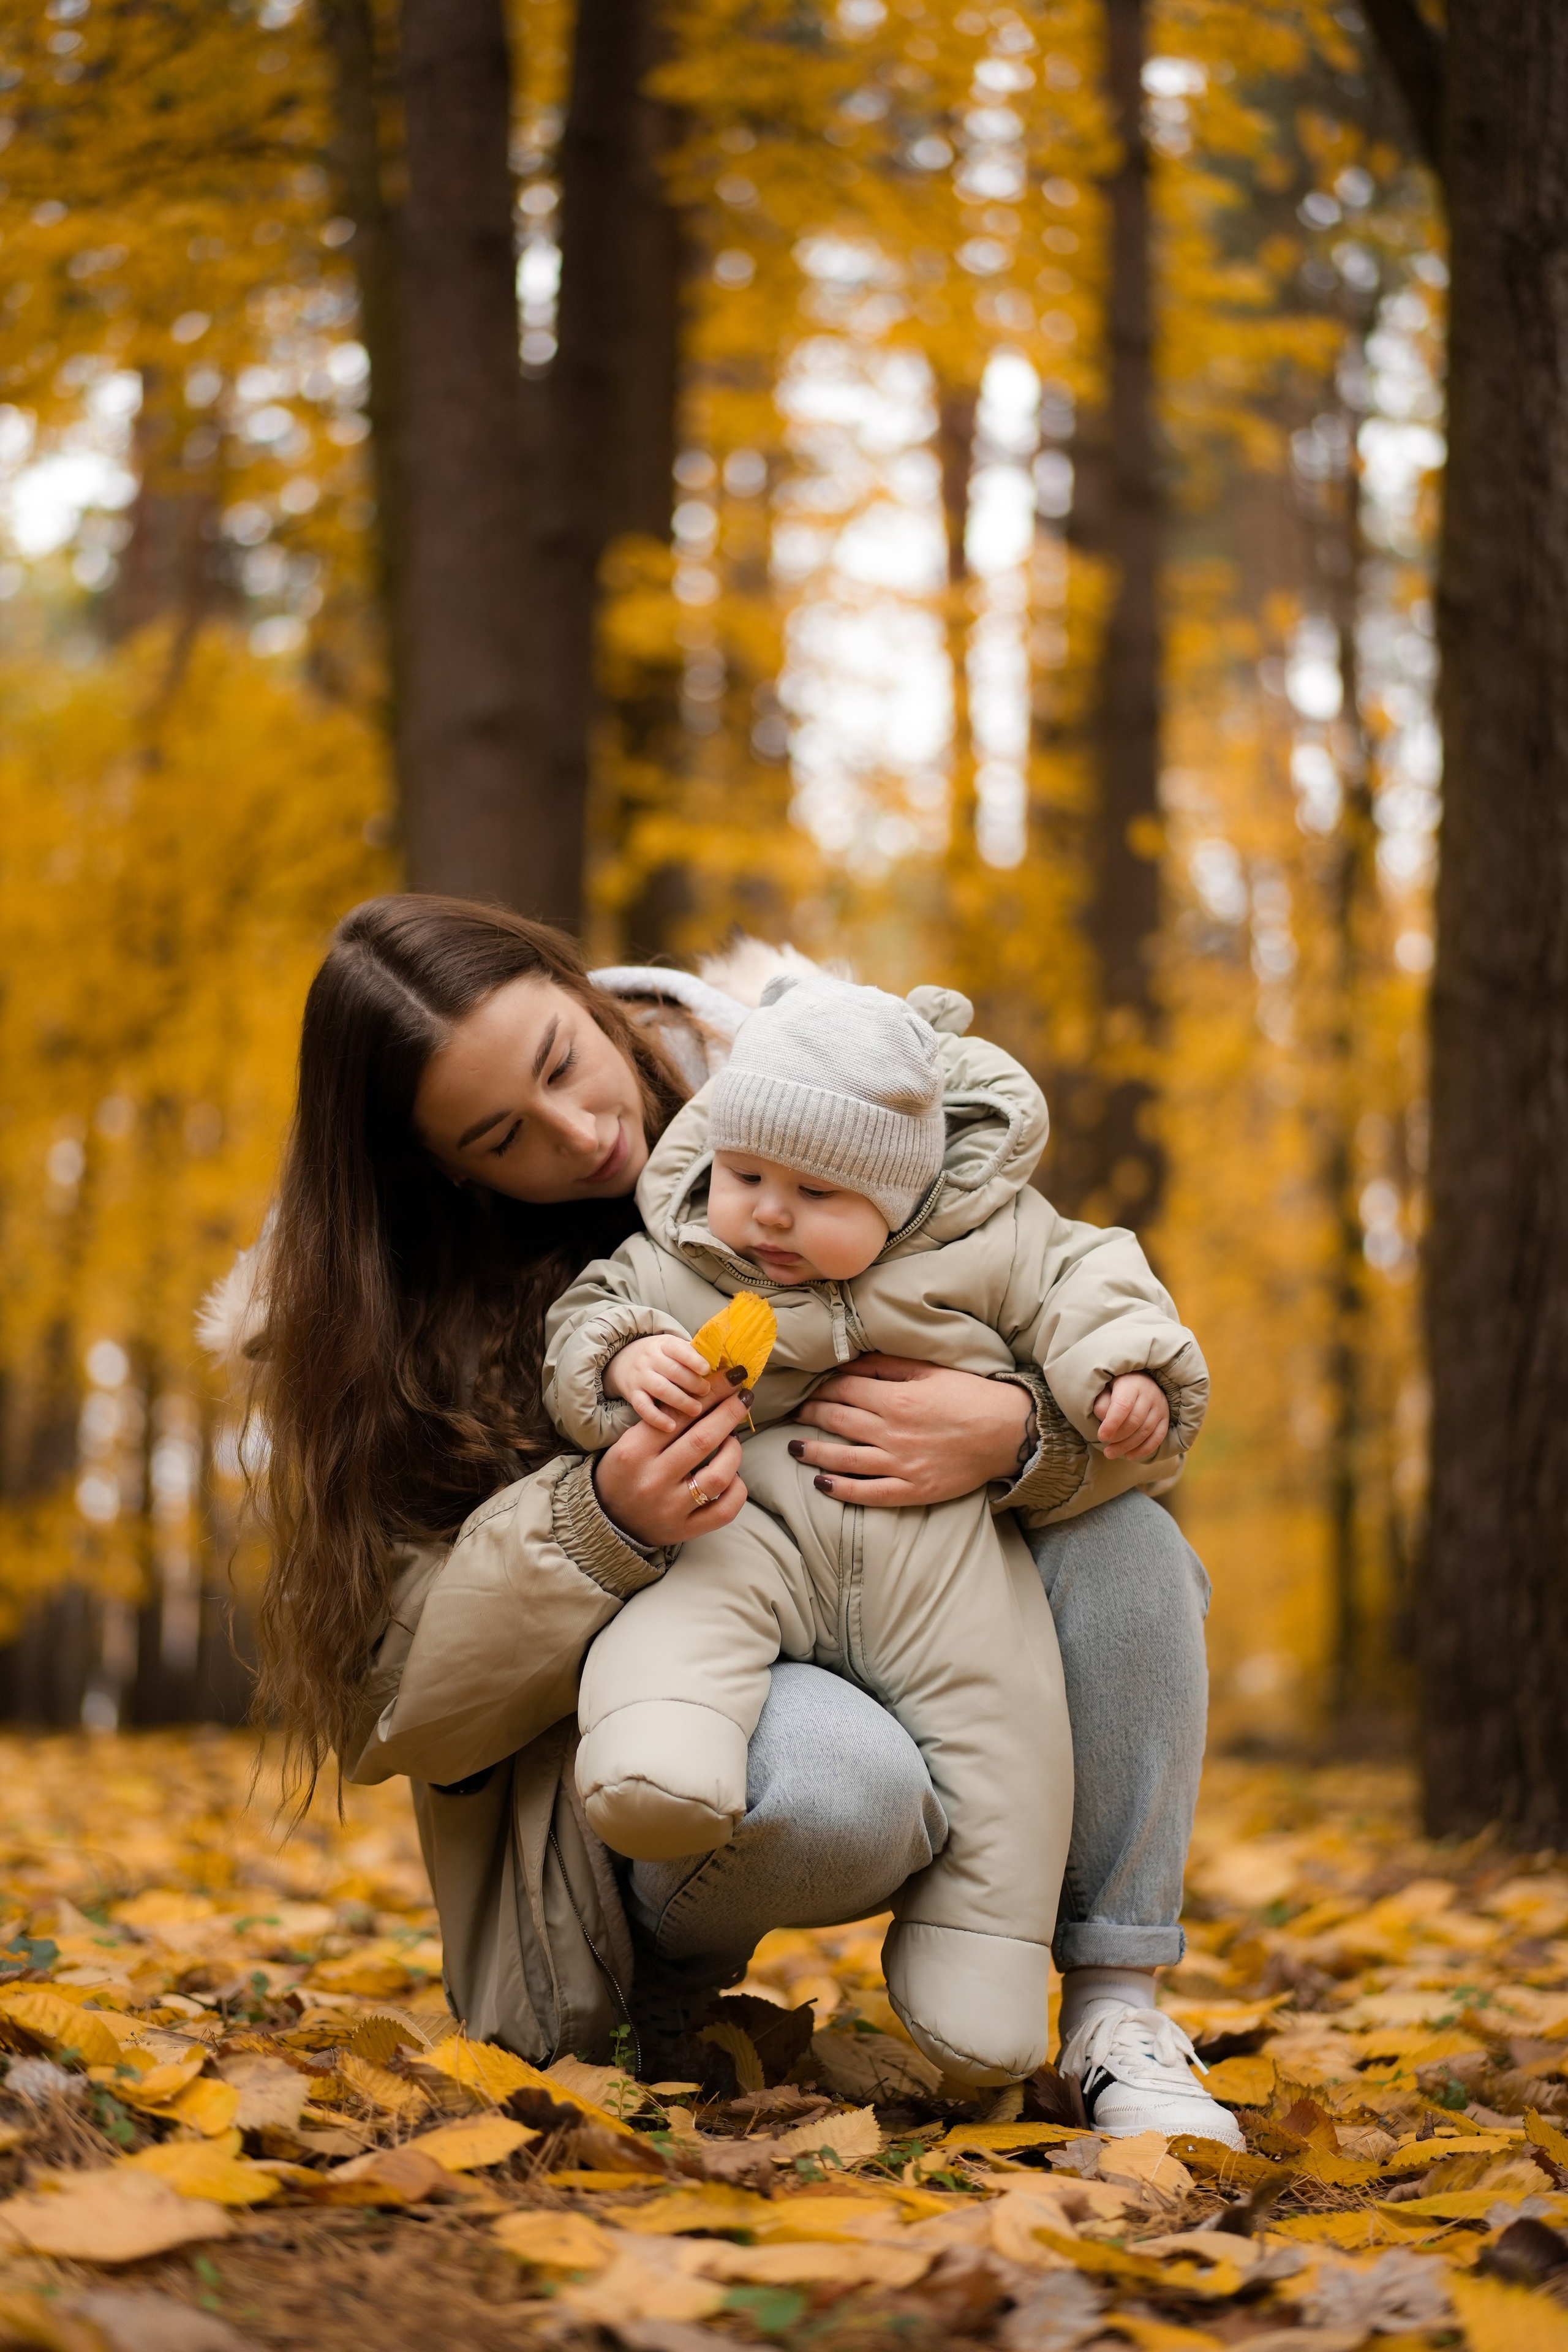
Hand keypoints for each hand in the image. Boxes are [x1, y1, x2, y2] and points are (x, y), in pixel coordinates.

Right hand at [593, 1383, 752, 1546]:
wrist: (606, 1522)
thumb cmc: (622, 1473)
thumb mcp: (629, 1442)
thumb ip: (662, 1420)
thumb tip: (707, 1392)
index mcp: (634, 1452)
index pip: (679, 1415)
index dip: (711, 1393)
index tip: (730, 1377)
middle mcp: (652, 1480)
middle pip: (702, 1439)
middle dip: (729, 1412)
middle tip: (744, 1396)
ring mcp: (671, 1508)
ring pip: (719, 1475)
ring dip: (733, 1450)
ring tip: (733, 1440)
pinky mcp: (685, 1530)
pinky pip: (725, 1509)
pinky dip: (737, 1488)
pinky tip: (732, 1476)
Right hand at [604, 1333, 732, 1432]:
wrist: (624, 1360)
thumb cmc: (662, 1358)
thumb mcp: (677, 1350)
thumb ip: (699, 1357)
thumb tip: (730, 1367)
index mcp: (665, 1344)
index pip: (679, 1349)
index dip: (693, 1359)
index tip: (707, 1368)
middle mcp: (651, 1359)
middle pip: (673, 1371)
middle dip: (693, 1383)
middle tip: (708, 1392)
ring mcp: (641, 1377)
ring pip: (661, 1389)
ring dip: (681, 1400)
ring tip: (697, 1410)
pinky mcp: (633, 1395)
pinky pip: (643, 1407)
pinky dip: (657, 1418)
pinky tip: (671, 1427)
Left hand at [788, 1355, 1032, 1507]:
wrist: (1008, 1432)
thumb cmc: (970, 1395)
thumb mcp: (930, 1370)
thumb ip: (887, 1366)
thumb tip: (851, 1363)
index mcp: (897, 1398)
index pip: (844, 1390)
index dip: (820, 1388)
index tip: (807, 1389)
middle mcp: (893, 1432)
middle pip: (838, 1421)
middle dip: (810, 1416)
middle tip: (793, 1414)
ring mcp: (902, 1464)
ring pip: (844, 1459)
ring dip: (814, 1453)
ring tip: (794, 1448)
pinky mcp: (913, 1489)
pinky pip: (869, 1492)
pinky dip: (842, 1490)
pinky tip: (822, 1484)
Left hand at [1093, 1373, 1168, 1459]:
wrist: (1139, 1381)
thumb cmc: (1116, 1387)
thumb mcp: (1104, 1388)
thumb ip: (1102, 1402)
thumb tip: (1104, 1419)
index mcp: (1132, 1384)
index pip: (1123, 1405)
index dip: (1112, 1423)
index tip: (1102, 1436)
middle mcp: (1150, 1394)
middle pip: (1135, 1421)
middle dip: (1118, 1438)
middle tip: (1105, 1448)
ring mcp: (1160, 1407)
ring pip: (1146, 1431)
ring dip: (1127, 1446)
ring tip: (1110, 1454)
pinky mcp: (1166, 1418)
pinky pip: (1157, 1437)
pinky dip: (1143, 1449)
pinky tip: (1129, 1455)